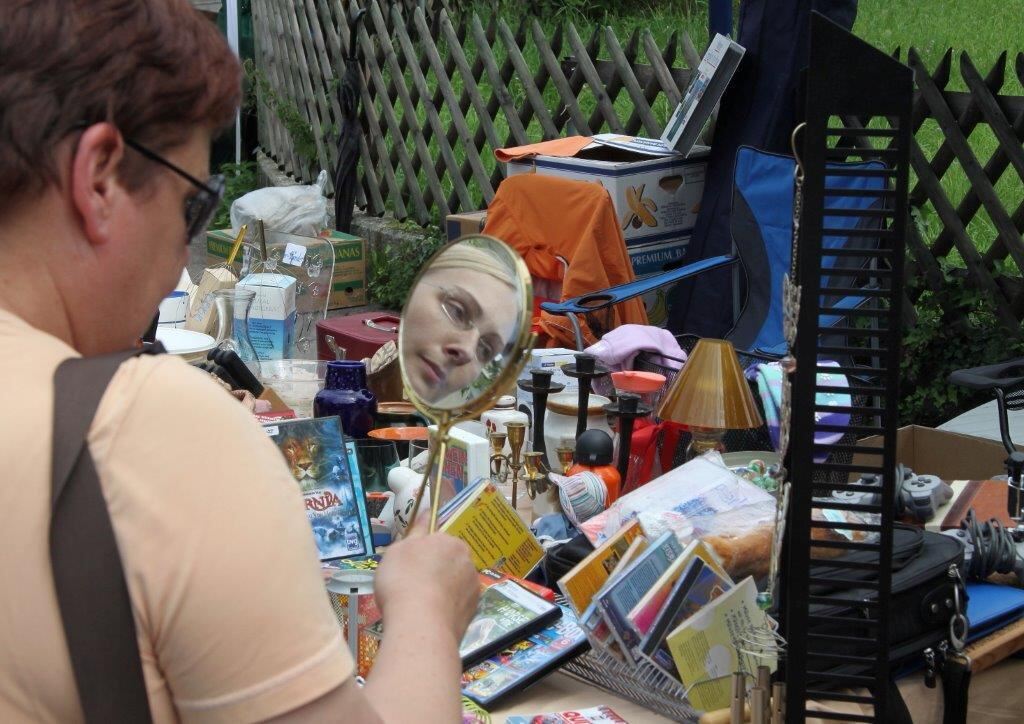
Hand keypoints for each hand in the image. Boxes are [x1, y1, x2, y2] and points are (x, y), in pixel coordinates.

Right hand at [374, 521, 478, 643]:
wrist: (420, 625)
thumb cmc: (404, 580)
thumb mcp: (398, 550)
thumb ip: (416, 531)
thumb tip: (427, 513)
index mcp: (451, 543)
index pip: (439, 541)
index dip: (423, 553)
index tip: (411, 566)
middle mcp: (468, 562)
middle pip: (450, 563)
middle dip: (436, 571)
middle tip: (412, 585)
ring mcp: (473, 589)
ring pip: (456, 585)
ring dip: (443, 591)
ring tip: (420, 605)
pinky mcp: (473, 612)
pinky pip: (457, 605)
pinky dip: (447, 609)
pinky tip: (430, 617)